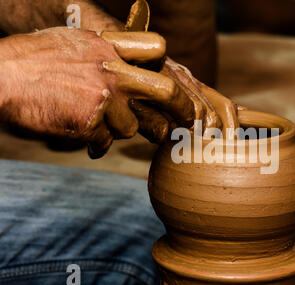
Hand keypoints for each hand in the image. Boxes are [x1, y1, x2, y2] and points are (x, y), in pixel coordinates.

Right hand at [0, 27, 193, 157]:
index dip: (166, 64)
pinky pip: (106, 142)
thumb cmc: (32, 59)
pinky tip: (82, 134)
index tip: (169, 79)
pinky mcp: (91, 123)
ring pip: (132, 127)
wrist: (0, 76)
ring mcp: (103, 98)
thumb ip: (104, 50)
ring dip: (118, 130)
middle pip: (166, 90)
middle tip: (186, 121)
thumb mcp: (74, 41)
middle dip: (182, 108)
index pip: (156, 48)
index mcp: (107, 45)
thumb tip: (125, 60)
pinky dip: (96, 143)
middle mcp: (111, 70)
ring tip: (95, 122)